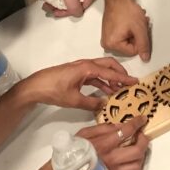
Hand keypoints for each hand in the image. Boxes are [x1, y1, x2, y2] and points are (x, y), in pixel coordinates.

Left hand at [19, 59, 136, 112]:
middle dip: (120, 72)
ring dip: (111, 78)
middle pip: (108, 64)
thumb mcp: (74, 100)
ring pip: (101, 70)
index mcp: (87, 68)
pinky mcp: (76, 73)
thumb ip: (91, 103)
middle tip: (129, 82)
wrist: (35, 87)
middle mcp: (85, 64)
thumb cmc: (53, 90)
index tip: (134, 82)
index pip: (110, 72)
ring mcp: (80, 68)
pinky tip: (106, 91)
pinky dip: (102, 81)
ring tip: (119, 89)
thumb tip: (104, 105)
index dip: (123, 78)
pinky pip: (94, 75)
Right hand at [75, 118, 149, 169]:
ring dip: (142, 153)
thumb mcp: (84, 133)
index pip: (127, 131)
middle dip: (144, 140)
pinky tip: (132, 157)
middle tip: (141, 134)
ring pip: (138, 163)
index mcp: (104, 144)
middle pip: (138, 149)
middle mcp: (113, 158)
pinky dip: (136, 163)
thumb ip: (103, 128)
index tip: (142, 119)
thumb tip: (119, 125)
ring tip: (138, 146)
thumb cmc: (73, 153)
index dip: (137, 123)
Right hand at [101, 0, 150, 61]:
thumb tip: (145, 58)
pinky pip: (123, 36)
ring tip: (135, 22)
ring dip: (134, 32)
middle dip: (136, 36)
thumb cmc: (126, 10)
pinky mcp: (109, 32)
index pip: (133, 51)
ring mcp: (107, 38)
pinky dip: (130, 29)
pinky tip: (131, 21)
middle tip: (137, 25)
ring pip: (128, 41)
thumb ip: (143, 45)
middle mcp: (106, 44)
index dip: (139, 40)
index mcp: (112, 45)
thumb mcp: (139, 29)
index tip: (139, 30)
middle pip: (129, 47)